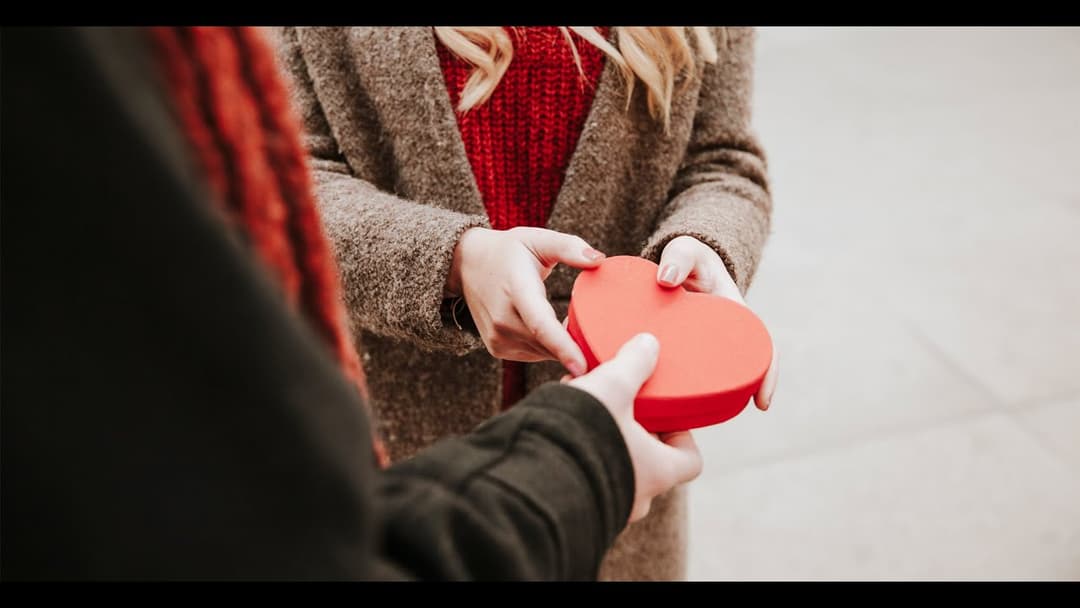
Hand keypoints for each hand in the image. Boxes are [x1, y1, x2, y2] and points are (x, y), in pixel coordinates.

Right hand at [448, 227, 604, 375]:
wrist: (468, 265)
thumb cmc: (509, 251)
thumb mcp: (537, 240)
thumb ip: (569, 247)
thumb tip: (600, 260)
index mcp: (517, 289)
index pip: (540, 324)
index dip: (563, 347)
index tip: (582, 366)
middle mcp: (503, 319)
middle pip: (549, 344)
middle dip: (577, 344)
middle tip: (599, 330)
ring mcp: (498, 337)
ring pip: (544, 353)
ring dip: (562, 345)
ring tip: (570, 321)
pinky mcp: (498, 349)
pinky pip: (535, 354)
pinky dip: (548, 347)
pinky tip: (550, 328)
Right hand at [567, 333, 702, 522]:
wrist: (530, 476)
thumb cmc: (582, 433)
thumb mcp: (611, 387)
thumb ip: (633, 363)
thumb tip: (649, 344)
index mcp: (657, 472)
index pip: (690, 460)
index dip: (681, 434)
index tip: (664, 413)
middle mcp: (637, 498)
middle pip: (650, 461)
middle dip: (634, 430)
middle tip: (617, 404)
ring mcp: (608, 507)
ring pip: (616, 469)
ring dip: (604, 440)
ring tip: (581, 408)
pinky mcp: (577, 508)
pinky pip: (588, 478)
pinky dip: (582, 454)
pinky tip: (560, 426)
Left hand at [657, 235, 778, 410]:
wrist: (673, 265)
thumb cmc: (686, 260)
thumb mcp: (688, 250)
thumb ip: (680, 256)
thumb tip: (667, 280)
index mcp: (736, 317)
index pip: (762, 349)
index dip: (766, 375)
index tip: (763, 402)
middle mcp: (723, 339)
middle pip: (735, 375)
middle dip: (729, 399)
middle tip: (710, 419)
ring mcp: (702, 350)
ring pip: (706, 381)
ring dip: (701, 403)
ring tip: (682, 420)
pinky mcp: (679, 355)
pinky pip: (681, 377)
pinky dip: (676, 395)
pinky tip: (660, 411)